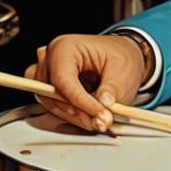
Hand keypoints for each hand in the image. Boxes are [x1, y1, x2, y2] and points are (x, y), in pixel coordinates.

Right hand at [26, 33, 144, 132]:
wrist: (120, 55)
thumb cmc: (119, 55)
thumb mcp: (124, 69)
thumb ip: (113, 87)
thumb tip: (104, 103)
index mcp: (64, 48)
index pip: (64, 81)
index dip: (81, 102)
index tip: (99, 115)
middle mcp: (49, 60)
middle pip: (53, 94)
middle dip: (78, 112)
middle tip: (101, 122)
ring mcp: (46, 75)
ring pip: (51, 103)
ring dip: (75, 116)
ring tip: (98, 121)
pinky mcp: (49, 88)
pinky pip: (54, 106)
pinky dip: (71, 115)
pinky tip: (90, 117)